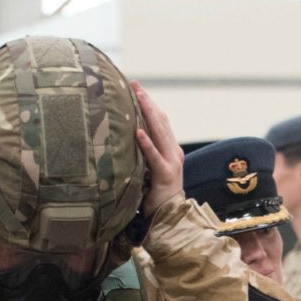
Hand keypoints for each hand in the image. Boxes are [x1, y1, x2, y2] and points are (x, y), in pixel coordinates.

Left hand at [132, 82, 183, 216]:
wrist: (171, 216)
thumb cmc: (157, 194)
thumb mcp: (150, 169)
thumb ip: (143, 154)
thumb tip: (126, 139)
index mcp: (171, 150)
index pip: (161, 122)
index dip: (150, 104)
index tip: (137, 88)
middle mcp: (173, 152)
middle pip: (160, 121)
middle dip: (147, 101)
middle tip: (135, 84)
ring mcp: (172, 163)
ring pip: (160, 133)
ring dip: (148, 113)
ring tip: (138, 97)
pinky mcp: (165, 175)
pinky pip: (154, 157)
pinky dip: (147, 144)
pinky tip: (138, 132)